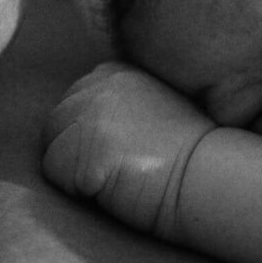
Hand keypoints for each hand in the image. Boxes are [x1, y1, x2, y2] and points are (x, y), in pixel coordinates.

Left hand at [41, 62, 214, 239]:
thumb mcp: (154, 104)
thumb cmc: (189, 152)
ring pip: (51, 149)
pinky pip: (55, 176)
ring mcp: (91, 117)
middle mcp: (99, 87)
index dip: (88, 133)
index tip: (118, 149)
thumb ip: (118, 102)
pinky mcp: (85, 152)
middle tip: (117, 168)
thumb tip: (82, 122)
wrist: (210, 175)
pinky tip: (113, 187)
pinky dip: (76, 189)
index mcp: (116, 73)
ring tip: (117, 176)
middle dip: (75, 150)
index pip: (73, 101)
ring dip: (74, 170)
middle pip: (55, 123)